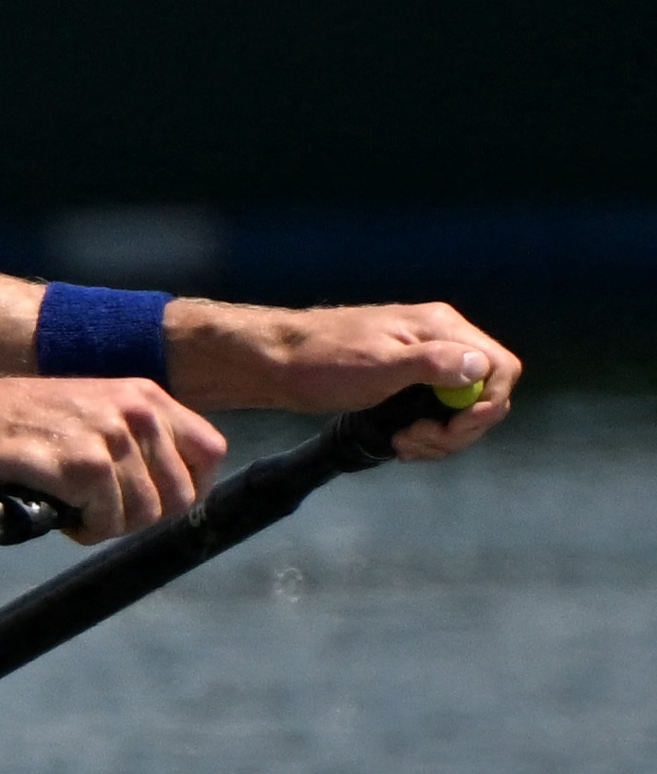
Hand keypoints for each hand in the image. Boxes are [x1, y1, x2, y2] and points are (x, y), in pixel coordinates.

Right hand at [0, 373, 220, 539]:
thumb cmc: (24, 420)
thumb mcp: (97, 410)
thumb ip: (138, 436)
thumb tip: (170, 486)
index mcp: (146, 396)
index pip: (210, 451)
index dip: (194, 487)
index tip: (161, 503)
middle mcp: (137, 412)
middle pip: (180, 493)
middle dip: (144, 516)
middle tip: (105, 513)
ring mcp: (112, 437)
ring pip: (144, 513)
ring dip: (110, 526)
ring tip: (78, 513)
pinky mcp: (85, 465)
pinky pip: (107, 520)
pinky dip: (86, 530)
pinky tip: (62, 515)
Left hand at [181, 297, 519, 456]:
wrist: (272, 362)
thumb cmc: (319, 360)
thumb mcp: (376, 365)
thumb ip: (431, 364)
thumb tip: (480, 367)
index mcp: (441, 328)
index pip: (501, 368)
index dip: (487, 405)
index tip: (451, 428)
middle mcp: (440, 341)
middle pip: (487, 394)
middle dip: (460, 428)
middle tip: (415, 443)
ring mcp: (425, 362)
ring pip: (463, 409)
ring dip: (442, 437)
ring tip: (402, 446)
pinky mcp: (407, 383)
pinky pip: (438, 414)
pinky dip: (428, 435)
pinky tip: (400, 444)